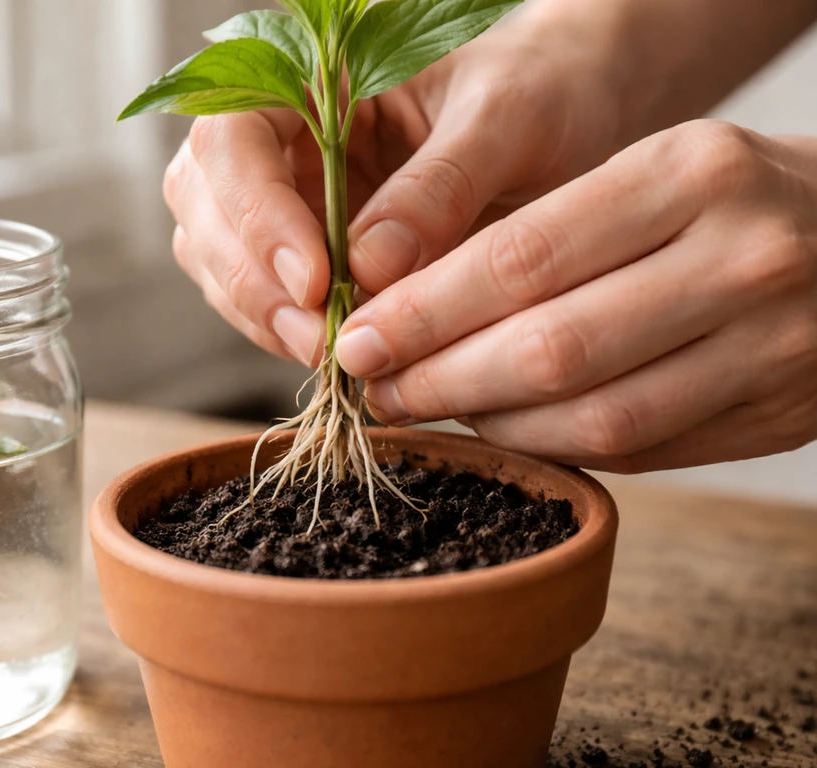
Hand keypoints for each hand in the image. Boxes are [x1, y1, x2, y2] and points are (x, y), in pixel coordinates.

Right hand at [163, 6, 625, 364]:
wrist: (573, 109)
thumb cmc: (544, 85)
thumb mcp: (508, 118)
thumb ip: (441, 185)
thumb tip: (367, 269)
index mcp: (314, 71)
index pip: (232, 134)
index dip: (255, 212)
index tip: (314, 280)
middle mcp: (284, 130)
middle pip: (204, 201)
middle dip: (251, 279)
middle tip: (319, 338)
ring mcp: (289, 191)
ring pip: (219, 255)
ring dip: (262, 315)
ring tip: (330, 355)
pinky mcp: (307, 246)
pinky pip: (263, 294)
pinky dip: (284, 330)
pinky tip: (335, 350)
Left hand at [336, 120, 816, 471]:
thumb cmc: (723, 196)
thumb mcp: (642, 171)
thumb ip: (539, 235)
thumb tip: (411, 310)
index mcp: (689, 175)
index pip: (522, 260)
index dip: (424, 313)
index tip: (359, 340)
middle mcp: (739, 260)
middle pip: (550, 349)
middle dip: (441, 380)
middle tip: (378, 389)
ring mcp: (771, 348)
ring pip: (595, 419)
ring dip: (492, 425)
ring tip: (432, 411)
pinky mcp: (780, 416)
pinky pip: (641, 453)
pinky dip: (558, 448)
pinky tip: (509, 430)